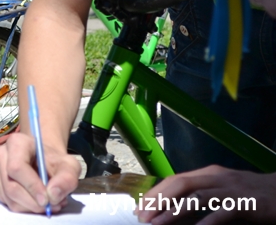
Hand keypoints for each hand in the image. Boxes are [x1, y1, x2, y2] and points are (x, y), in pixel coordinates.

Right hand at [0, 131, 79, 213]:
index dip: (31, 186)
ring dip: (31, 207)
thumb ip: (67, 178)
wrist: (46, 163)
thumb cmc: (55, 162)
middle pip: (11, 187)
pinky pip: (8, 203)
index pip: (17, 167)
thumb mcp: (69, 166)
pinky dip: (25, 208)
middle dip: (33, 202)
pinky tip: (38, 201)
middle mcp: (2, 155)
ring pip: (10, 198)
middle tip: (52, 205)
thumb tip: (53, 195)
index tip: (47, 199)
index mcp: (17, 143)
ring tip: (49, 202)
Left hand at [135, 165, 275, 223]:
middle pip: (180, 185)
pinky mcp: (246, 203)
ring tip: (158, 224)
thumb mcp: (222, 190)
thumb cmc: (251, 194)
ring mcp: (230, 189)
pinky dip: (206, 222)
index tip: (141, 207)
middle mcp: (216, 177)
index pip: (174, 179)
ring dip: (173, 211)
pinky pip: (222, 212)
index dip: (155, 193)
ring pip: (196, 197)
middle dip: (158, 201)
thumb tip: (173, 207)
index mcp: (208, 173)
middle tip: (143, 216)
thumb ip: (201, 195)